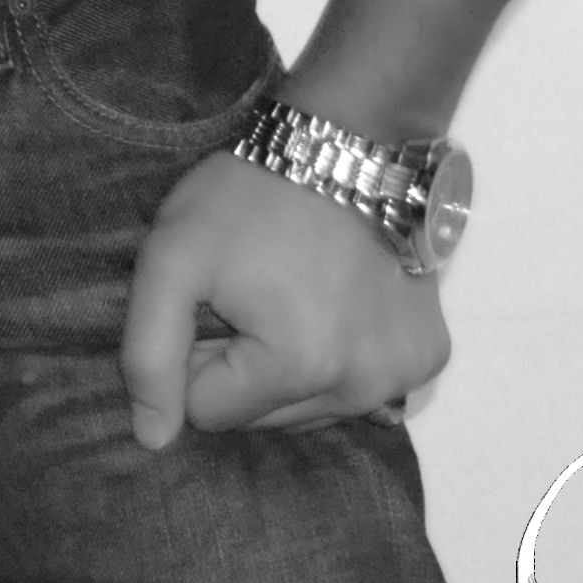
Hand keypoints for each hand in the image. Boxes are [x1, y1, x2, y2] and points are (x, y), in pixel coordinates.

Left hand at [119, 149, 448, 447]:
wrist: (348, 140)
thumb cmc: (249, 196)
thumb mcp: (171, 258)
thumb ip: (150, 354)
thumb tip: (153, 441)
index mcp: (300, 367)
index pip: (209, 411)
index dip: (195, 354)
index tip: (211, 299)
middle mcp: (365, 387)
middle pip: (263, 418)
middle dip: (241, 367)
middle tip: (248, 294)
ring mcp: (406, 374)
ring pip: (309, 410)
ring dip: (288, 367)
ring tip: (290, 295)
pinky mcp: (432, 356)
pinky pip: (361, 388)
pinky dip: (339, 359)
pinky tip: (334, 305)